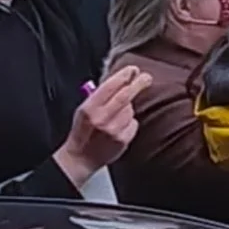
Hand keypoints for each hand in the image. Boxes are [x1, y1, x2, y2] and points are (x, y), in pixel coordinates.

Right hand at [55, 66, 149, 187]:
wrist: (81, 158)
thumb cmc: (82, 132)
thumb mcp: (83, 109)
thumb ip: (99, 95)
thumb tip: (120, 80)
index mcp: (89, 108)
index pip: (110, 86)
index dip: (123, 76)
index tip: (132, 70)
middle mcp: (102, 119)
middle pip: (125, 96)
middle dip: (138, 83)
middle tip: (146, 77)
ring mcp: (114, 130)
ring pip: (130, 110)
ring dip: (127, 108)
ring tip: (116, 116)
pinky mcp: (123, 140)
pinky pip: (133, 123)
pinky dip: (129, 122)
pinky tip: (119, 127)